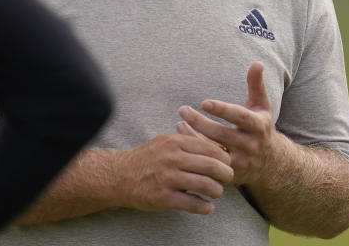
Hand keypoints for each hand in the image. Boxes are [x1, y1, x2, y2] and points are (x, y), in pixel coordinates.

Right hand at [112, 132, 233, 214]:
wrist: (120, 175)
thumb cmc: (147, 159)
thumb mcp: (165, 142)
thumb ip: (188, 143)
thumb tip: (218, 150)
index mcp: (174, 141)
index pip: (210, 148)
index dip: (224, 158)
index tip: (226, 164)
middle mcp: (172, 158)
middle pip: (212, 166)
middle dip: (226, 174)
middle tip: (228, 179)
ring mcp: (167, 178)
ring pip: (206, 185)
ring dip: (217, 191)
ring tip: (216, 192)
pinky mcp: (163, 197)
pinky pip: (194, 204)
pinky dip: (205, 207)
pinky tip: (207, 206)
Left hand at [176, 61, 274, 186]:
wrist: (272, 164)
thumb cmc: (261, 128)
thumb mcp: (262, 106)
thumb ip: (256, 85)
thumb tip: (257, 63)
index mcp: (258, 126)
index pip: (239, 117)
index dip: (222, 109)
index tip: (204, 102)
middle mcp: (250, 144)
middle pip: (222, 134)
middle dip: (200, 122)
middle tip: (182, 109)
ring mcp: (241, 161)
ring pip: (214, 149)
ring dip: (194, 136)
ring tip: (180, 122)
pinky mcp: (231, 173)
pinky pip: (210, 162)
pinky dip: (196, 149)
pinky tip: (183, 135)